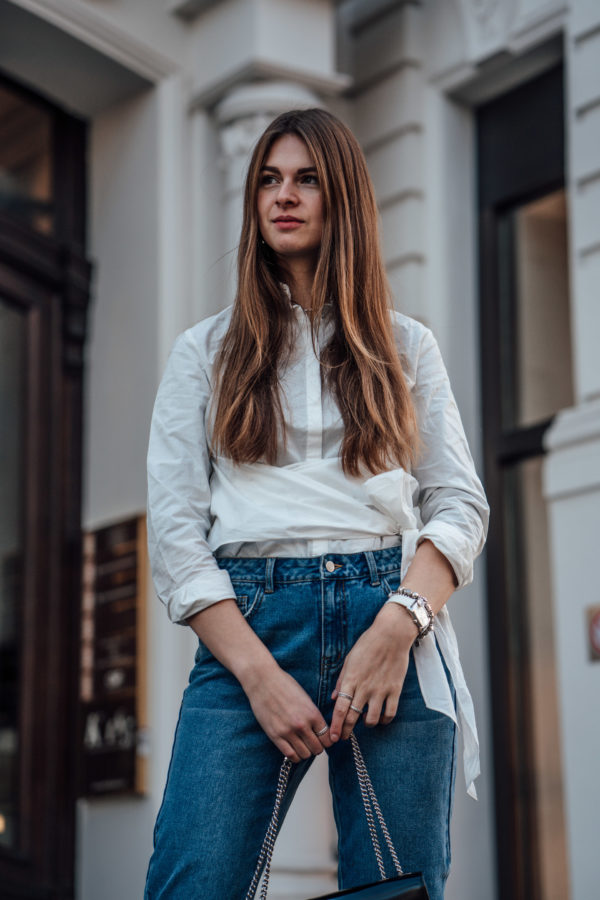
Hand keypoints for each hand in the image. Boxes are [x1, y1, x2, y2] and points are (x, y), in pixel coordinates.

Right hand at [242, 662, 332, 762]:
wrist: (263, 680)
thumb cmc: (284, 685)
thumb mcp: (305, 698)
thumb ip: (313, 715)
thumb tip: (320, 730)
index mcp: (312, 713)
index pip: (327, 738)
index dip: (327, 740)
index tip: (323, 739)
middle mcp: (302, 724)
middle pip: (318, 748)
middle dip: (317, 747)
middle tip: (312, 742)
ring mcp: (288, 731)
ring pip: (305, 754)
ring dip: (306, 752)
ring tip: (302, 745)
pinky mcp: (275, 736)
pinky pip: (290, 755)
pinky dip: (294, 755)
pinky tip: (293, 748)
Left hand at [329, 603, 417, 741]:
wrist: (391, 635)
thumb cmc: (368, 644)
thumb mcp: (349, 660)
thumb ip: (341, 680)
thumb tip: (334, 698)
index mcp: (351, 679)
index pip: (340, 708)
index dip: (335, 725)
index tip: (332, 737)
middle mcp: (364, 688)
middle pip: (353, 717)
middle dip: (346, 731)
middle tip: (343, 737)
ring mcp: (380, 690)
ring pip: (371, 719)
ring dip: (366, 725)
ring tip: (364, 722)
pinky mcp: (394, 690)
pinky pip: (390, 713)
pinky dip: (384, 720)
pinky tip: (381, 718)